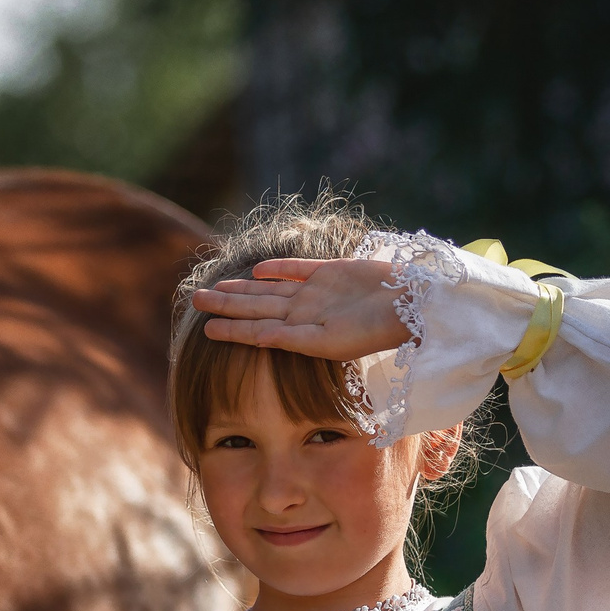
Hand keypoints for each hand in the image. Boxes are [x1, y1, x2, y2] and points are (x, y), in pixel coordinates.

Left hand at [194, 258, 410, 361]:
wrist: (413, 306)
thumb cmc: (376, 331)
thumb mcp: (332, 342)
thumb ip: (294, 338)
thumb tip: (258, 337)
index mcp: (304, 334)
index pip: (258, 332)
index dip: (232, 330)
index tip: (205, 329)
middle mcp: (305, 314)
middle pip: (257, 308)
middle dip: (226, 305)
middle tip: (196, 299)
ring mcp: (317, 293)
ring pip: (269, 289)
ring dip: (242, 288)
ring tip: (216, 287)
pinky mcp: (332, 272)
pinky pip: (297, 269)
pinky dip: (277, 268)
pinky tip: (256, 271)